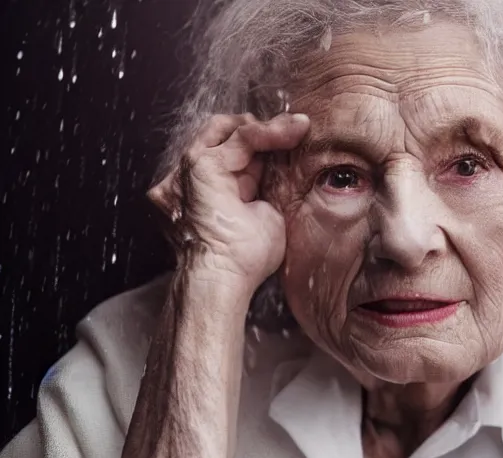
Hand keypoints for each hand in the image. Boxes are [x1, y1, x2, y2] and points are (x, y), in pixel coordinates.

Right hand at [148, 112, 309, 293]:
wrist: (225, 276)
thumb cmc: (244, 259)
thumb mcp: (264, 216)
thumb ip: (264, 190)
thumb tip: (280, 172)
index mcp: (208, 188)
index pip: (232, 154)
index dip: (262, 144)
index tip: (296, 138)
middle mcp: (194, 176)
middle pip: (225, 135)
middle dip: (262, 130)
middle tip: (297, 128)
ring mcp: (191, 169)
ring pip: (230, 130)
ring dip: (269, 127)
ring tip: (300, 127)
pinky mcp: (200, 165)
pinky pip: (240, 137)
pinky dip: (269, 131)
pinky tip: (293, 131)